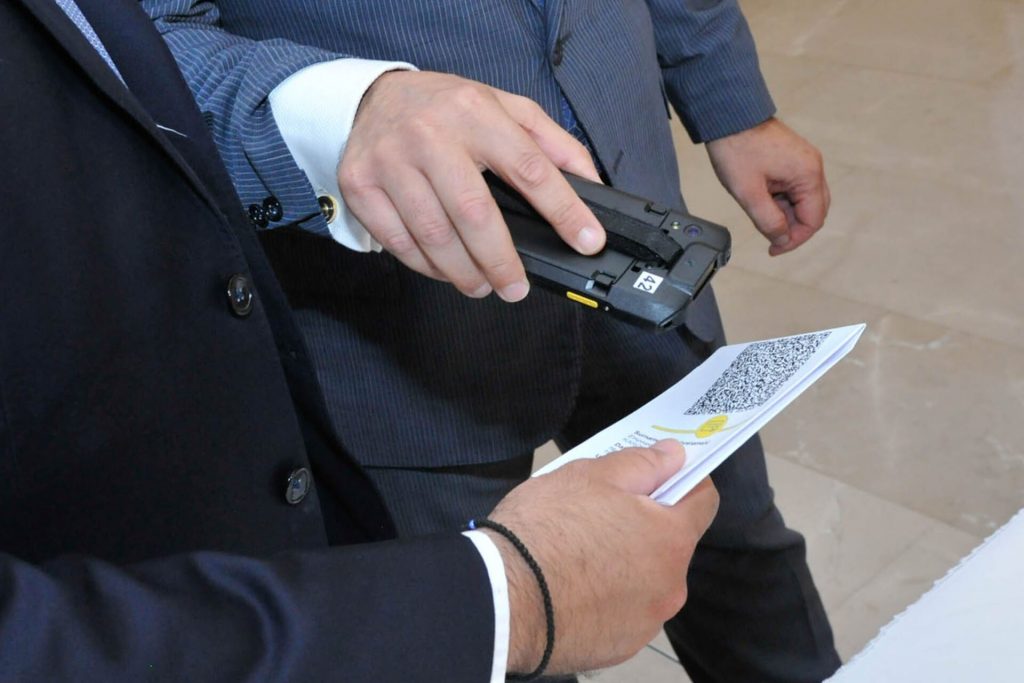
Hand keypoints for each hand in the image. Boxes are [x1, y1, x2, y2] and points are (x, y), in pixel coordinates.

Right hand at [338, 70, 604, 301]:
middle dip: (501, 261)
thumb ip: (552, 143)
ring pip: (433, 235)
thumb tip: (591, 185)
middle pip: (474, 213)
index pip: (529, 168)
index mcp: (476, 113)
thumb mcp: (506, 108)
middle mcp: (430, 134)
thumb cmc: (448, 110)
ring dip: (463, 273)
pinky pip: (398, 241)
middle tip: (516, 287)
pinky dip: (426, 267)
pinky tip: (445, 270)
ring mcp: (390, 160)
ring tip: (481, 285)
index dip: (563, 210)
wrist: (373, 98)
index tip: (587, 241)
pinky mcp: (359, 184)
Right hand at [488, 440, 718, 675]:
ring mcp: (646, 623)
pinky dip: (606, 600)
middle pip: (670, 544)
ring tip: (577, 556)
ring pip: (646, 581)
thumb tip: (674, 455)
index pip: (703, 500)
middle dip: (644, 526)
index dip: (682, 481)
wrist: (502, 599)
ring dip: (625, 565)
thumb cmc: (546, 529)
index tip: (657, 476)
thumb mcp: (589, 476)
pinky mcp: (618, 648)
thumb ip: (641, 463)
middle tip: (599, 515)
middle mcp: (670, 586)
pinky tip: (570, 589)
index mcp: (670, 538)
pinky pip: (622, 613)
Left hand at [706, 117, 829, 255]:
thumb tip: (781, 240)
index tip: (773, 249)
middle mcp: (813, 167)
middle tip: (767, 236)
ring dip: (785, 214)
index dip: (794, 240)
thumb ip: (768, 221)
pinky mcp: (794, 159)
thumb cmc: (737, 150)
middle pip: (813, 212)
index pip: (813, 220)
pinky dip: (782, 200)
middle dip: (791, 228)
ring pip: (803, 201)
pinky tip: (762, 200)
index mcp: (808, 175)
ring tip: (759, 213)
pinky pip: (795, 188)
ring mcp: (805, 162)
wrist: (728, 117)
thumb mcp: (748, 193)